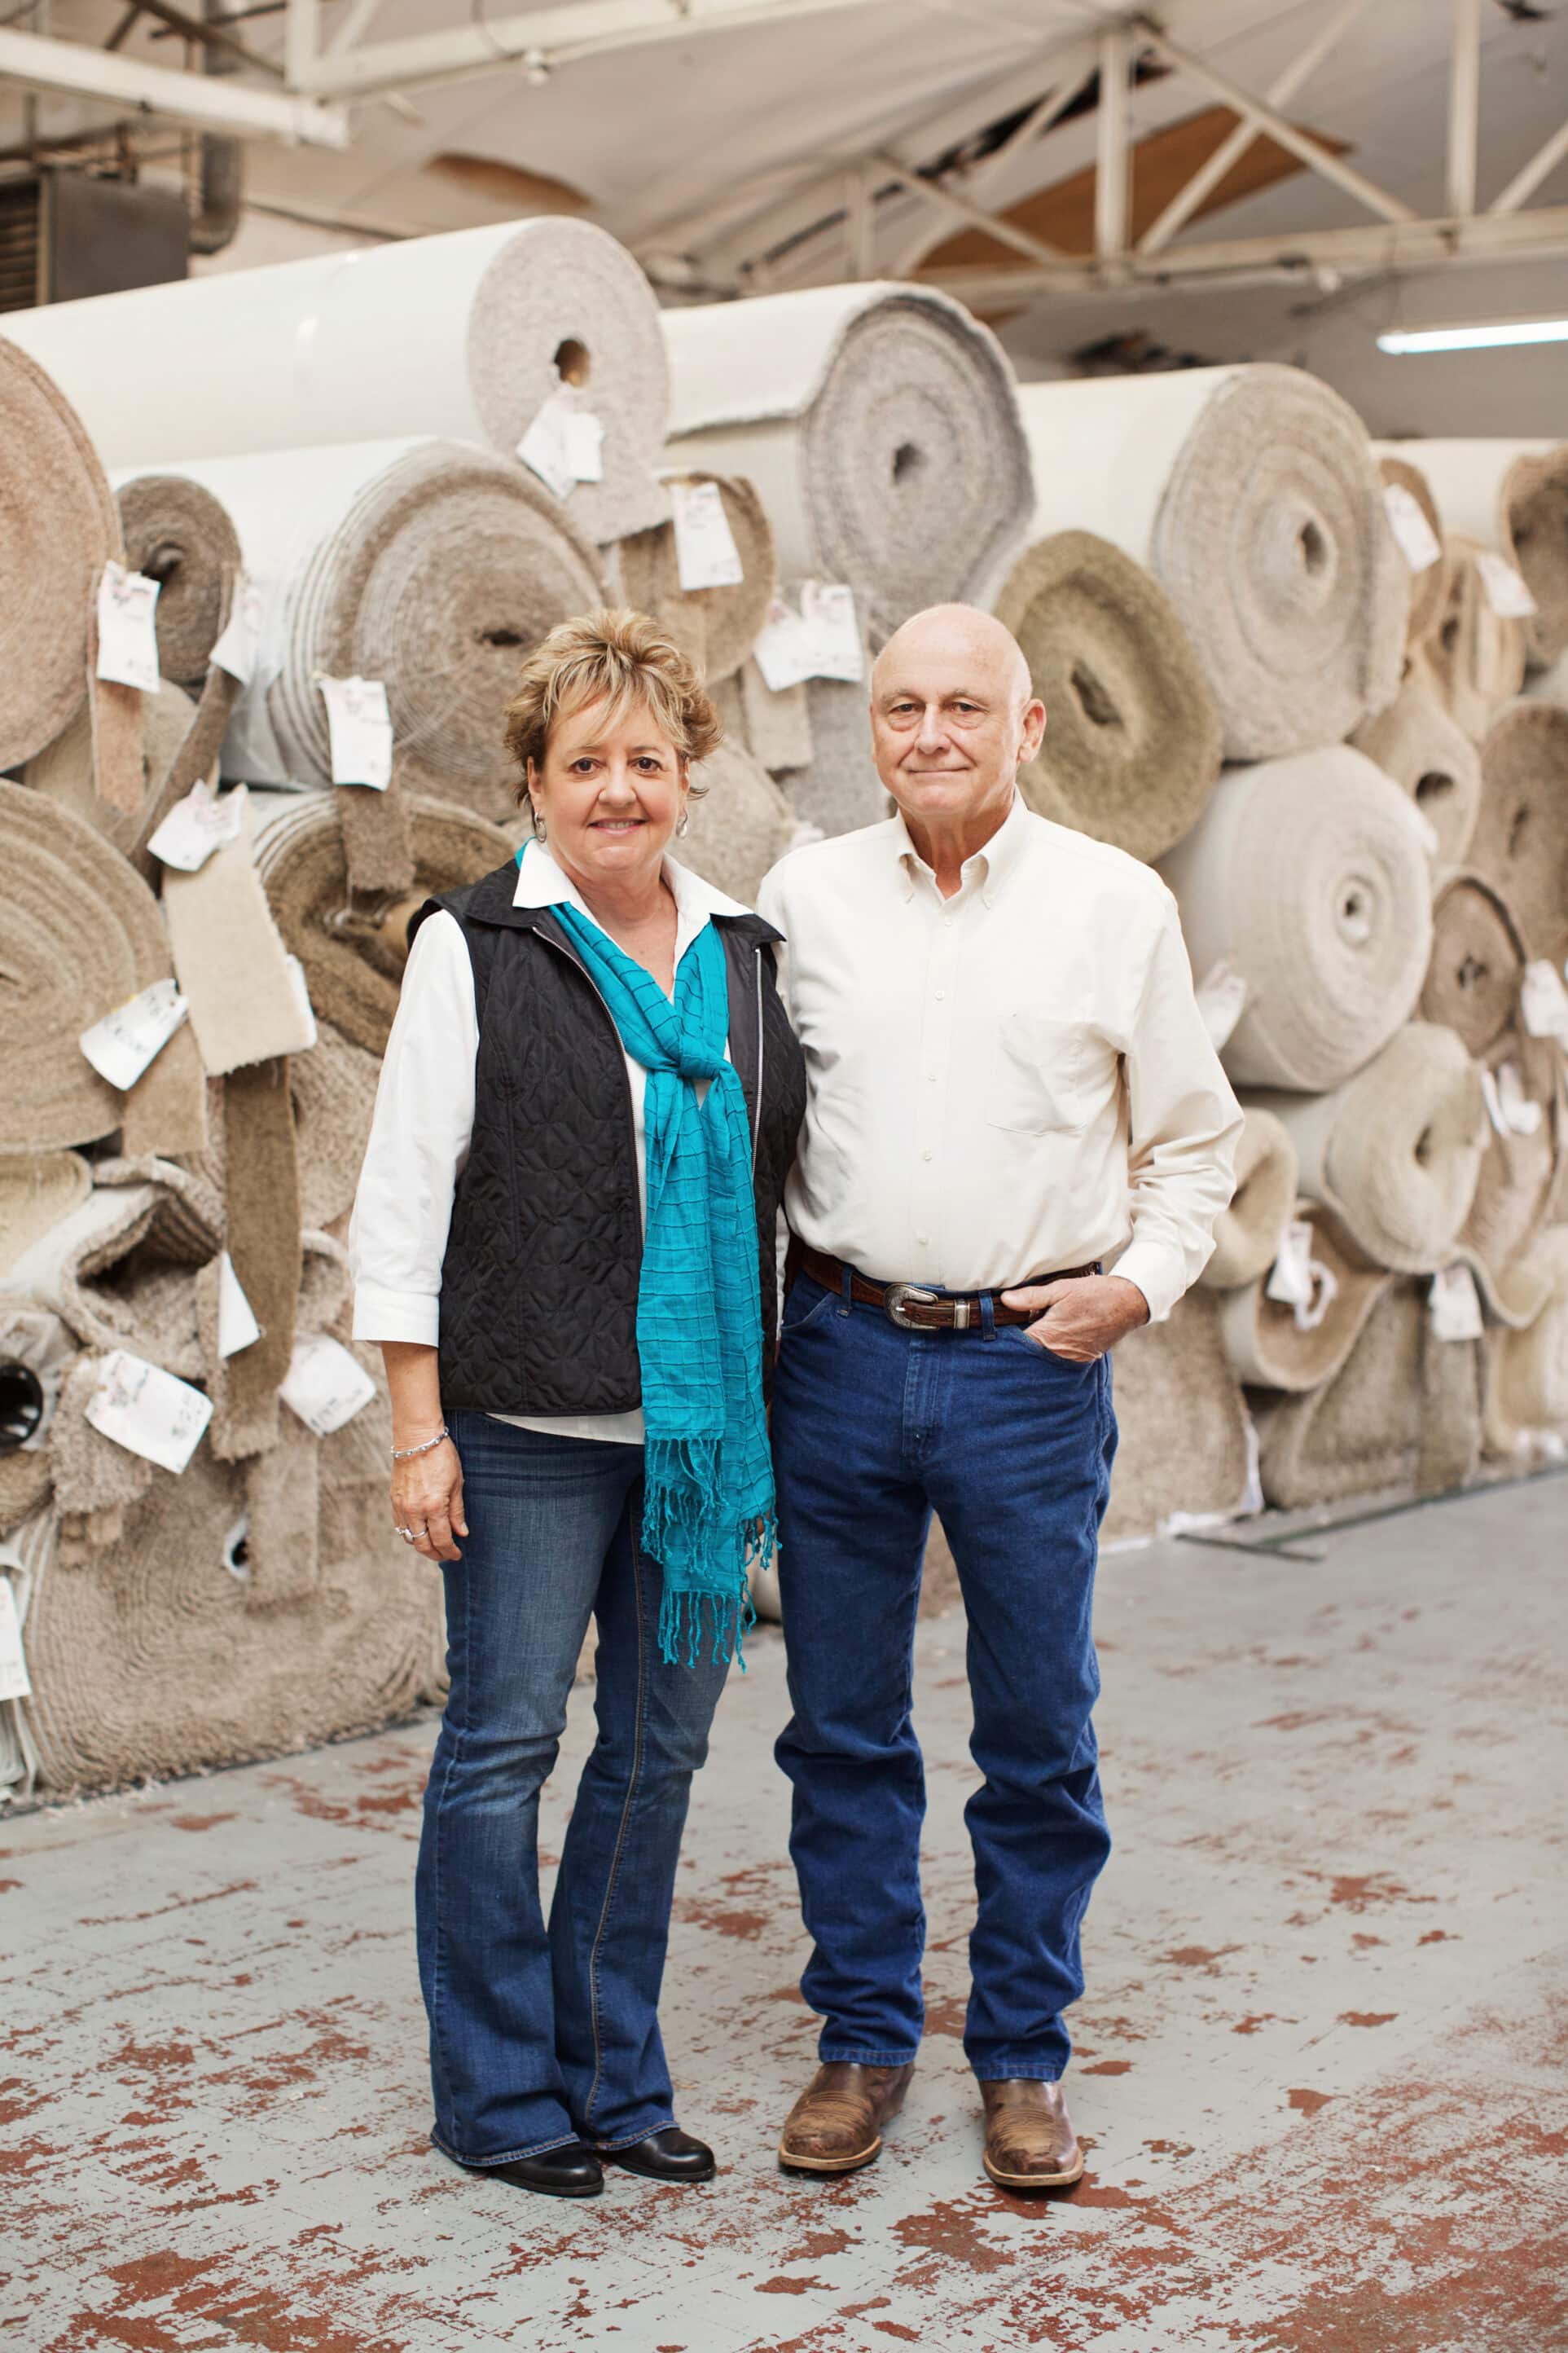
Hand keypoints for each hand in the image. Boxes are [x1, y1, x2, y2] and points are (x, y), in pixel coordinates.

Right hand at [391, 1436, 466, 1562]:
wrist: (417, 1439)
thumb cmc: (441, 1457)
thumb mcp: (457, 1483)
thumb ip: (457, 1511)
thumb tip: (461, 1533)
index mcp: (434, 1506)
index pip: (442, 1539)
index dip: (450, 1551)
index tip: (457, 1555)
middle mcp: (415, 1510)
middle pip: (423, 1545)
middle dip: (436, 1554)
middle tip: (447, 1555)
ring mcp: (402, 1506)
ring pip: (409, 1538)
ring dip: (422, 1546)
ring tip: (435, 1545)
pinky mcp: (394, 1501)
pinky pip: (400, 1526)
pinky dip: (410, 1534)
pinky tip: (421, 1532)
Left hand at [999, 1273, 1148, 1361]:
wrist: (1129, 1304)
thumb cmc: (1095, 1294)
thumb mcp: (1062, 1289)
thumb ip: (1032, 1297)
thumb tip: (1006, 1300)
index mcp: (1051, 1336)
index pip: (1017, 1348)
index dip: (1004, 1343)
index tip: (995, 1336)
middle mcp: (1060, 1354)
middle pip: (1028, 1359)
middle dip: (1017, 1351)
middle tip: (1006, 1340)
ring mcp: (1072, 1361)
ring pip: (1043, 1363)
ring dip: (1033, 1355)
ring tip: (1026, 1342)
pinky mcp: (1082, 1362)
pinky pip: (1058, 1363)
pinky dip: (1049, 1356)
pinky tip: (1046, 1344)